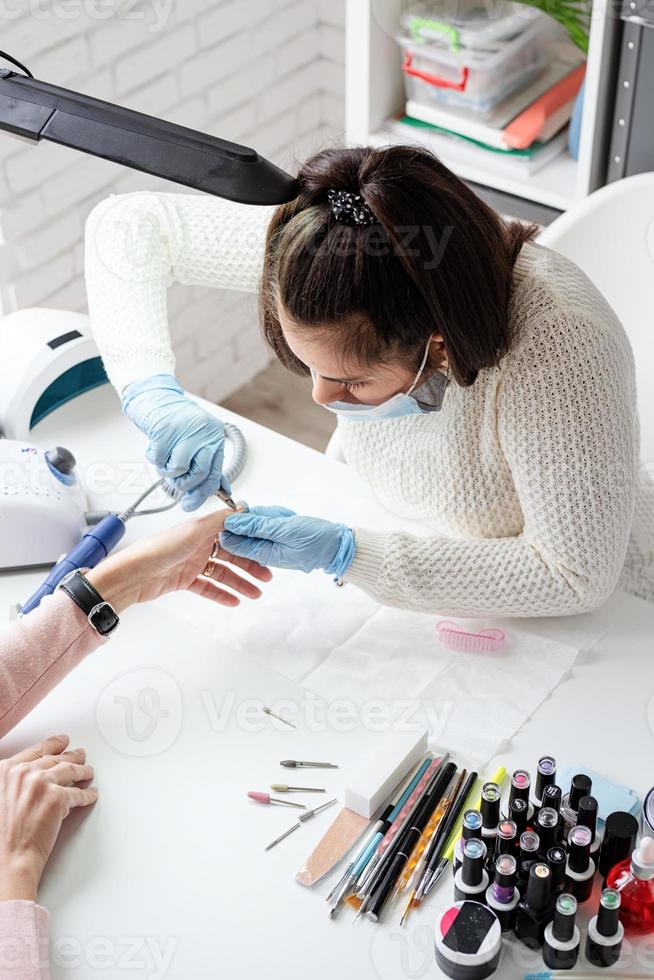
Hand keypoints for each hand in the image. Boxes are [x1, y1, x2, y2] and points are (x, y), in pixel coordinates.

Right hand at [0, 735, 96, 901]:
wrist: (6, 860)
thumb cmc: (0, 837)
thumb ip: (12, 784)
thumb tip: (29, 778)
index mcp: (6, 771)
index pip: (35, 751)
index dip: (52, 745)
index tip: (61, 741)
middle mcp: (24, 773)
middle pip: (55, 759)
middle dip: (71, 756)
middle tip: (80, 754)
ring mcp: (42, 784)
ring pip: (70, 771)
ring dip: (83, 770)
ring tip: (88, 772)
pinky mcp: (58, 799)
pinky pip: (79, 793)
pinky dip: (88, 794)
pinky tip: (91, 794)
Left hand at [88, 509, 271, 612]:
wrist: (134, 574)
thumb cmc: (159, 549)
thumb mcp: (195, 530)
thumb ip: (221, 520)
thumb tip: (242, 507)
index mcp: (201, 529)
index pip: (233, 534)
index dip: (250, 542)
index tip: (266, 549)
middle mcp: (198, 544)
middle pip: (231, 555)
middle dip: (250, 566)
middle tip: (266, 576)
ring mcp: (192, 563)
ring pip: (223, 573)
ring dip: (240, 583)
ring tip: (255, 593)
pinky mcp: (185, 580)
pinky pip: (209, 587)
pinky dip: (222, 594)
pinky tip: (234, 601)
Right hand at [122, 374, 226, 511]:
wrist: (154, 398)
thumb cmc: (175, 421)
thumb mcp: (197, 441)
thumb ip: (208, 464)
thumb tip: (220, 490)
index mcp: (215, 435)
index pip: (215, 473)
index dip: (203, 492)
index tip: (192, 503)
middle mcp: (204, 431)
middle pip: (199, 474)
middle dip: (185, 485)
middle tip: (175, 482)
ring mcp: (185, 430)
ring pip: (179, 469)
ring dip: (168, 471)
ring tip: (165, 459)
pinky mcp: (165, 430)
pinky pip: (160, 460)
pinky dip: (155, 459)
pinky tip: (157, 449)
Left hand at [220, 506, 355, 576]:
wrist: (337, 545)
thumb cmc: (316, 541)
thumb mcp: (285, 530)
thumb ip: (257, 526)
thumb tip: (231, 522)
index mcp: (262, 554)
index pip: (232, 540)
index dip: (234, 522)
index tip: (246, 510)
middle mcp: (263, 551)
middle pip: (244, 528)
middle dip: (259, 516)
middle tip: (278, 517)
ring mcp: (270, 543)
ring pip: (257, 521)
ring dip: (271, 515)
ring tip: (287, 518)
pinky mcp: (277, 536)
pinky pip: (269, 521)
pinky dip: (278, 516)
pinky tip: (289, 518)